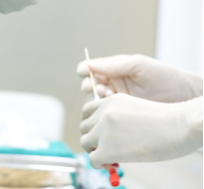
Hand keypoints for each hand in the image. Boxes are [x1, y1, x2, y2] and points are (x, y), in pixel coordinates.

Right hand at [77, 54, 201, 102]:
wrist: (182, 96)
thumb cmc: (163, 76)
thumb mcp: (138, 65)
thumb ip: (114, 65)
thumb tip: (90, 65)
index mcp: (115, 68)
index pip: (93, 68)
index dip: (85, 69)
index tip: (83, 72)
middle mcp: (113, 83)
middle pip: (91, 83)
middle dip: (89, 85)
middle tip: (92, 88)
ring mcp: (117, 98)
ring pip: (96, 98)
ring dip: (97, 97)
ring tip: (107, 95)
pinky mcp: (122, 112)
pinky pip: (106, 111)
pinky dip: (104, 109)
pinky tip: (112, 106)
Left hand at [81, 94, 202, 168]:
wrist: (180, 126)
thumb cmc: (166, 121)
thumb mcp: (134, 111)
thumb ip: (117, 119)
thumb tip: (106, 139)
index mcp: (110, 101)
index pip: (87, 112)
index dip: (92, 124)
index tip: (100, 134)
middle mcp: (104, 113)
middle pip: (84, 128)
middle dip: (93, 138)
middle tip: (106, 148)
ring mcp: (104, 130)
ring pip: (85, 142)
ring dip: (95, 151)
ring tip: (110, 157)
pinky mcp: (108, 149)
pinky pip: (93, 159)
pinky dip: (99, 164)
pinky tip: (110, 164)